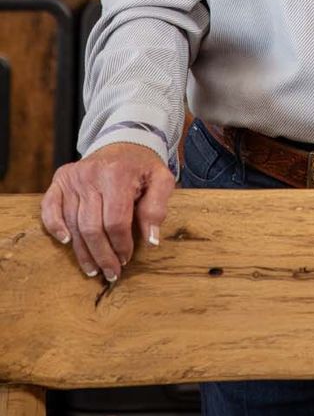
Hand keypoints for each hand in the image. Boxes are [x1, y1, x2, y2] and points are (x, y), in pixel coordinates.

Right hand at [40, 143, 175, 283]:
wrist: (124, 143)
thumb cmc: (142, 167)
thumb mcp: (161, 180)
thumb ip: (157, 208)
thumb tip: (151, 240)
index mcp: (118, 174)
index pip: (116, 221)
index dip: (121, 245)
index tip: (126, 259)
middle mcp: (92, 174)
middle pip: (92, 227)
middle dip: (102, 255)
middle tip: (111, 272)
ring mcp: (74, 177)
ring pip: (73, 224)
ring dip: (83, 251)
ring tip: (93, 269)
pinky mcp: (61, 179)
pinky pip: (50, 207)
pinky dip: (54, 226)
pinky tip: (65, 241)